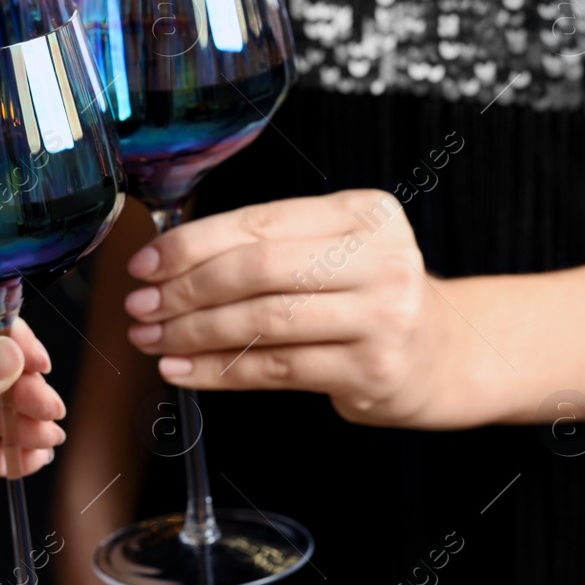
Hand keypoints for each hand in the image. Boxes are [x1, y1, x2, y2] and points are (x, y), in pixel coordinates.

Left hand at [121, 190, 479, 427]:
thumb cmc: (366, 296)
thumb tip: (163, 261)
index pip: (259, 223)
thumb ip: (266, 246)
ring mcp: (382, 316)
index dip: (191, 244)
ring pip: (263, 322)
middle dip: (185, 289)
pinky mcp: (373, 371)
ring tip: (150, 339)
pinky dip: (218, 371)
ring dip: (193, 333)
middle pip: (258, 270)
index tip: (144, 263)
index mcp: (362, 213)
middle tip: (139, 306)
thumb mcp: (335, 251)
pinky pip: (276, 370)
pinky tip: (182, 369)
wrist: (445, 353)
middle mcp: (380, 258)